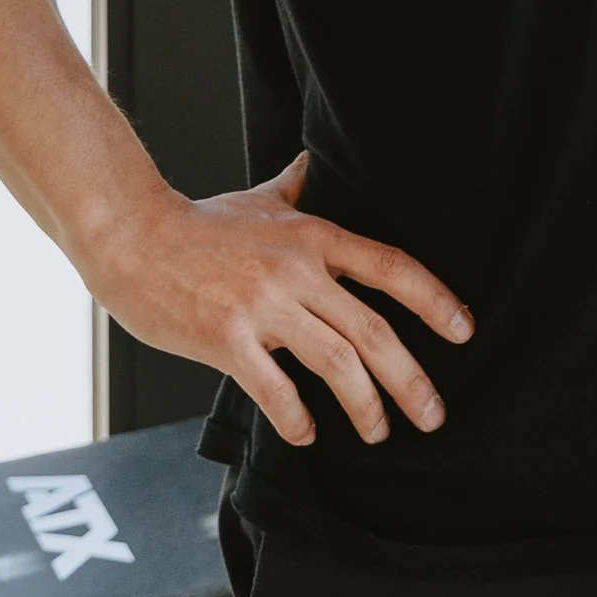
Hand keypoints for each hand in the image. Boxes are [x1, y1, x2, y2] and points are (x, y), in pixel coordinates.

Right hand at [86, 153, 471, 448]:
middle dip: (411, 378)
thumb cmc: (197, 223)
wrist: (133, 237)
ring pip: (336, 361)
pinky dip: (297, 418)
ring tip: (379, 432)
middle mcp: (297, 271)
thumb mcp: (258, 199)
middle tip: (434, 415)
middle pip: (373, 330)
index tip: (464, 331)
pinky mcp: (226, 339)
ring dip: (366, 406)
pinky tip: (308, 435)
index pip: (390, 266)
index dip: (434, 300)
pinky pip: (275, 389)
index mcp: (313, 237)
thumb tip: (314, 161)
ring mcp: (263, 306)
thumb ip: (293, 186)